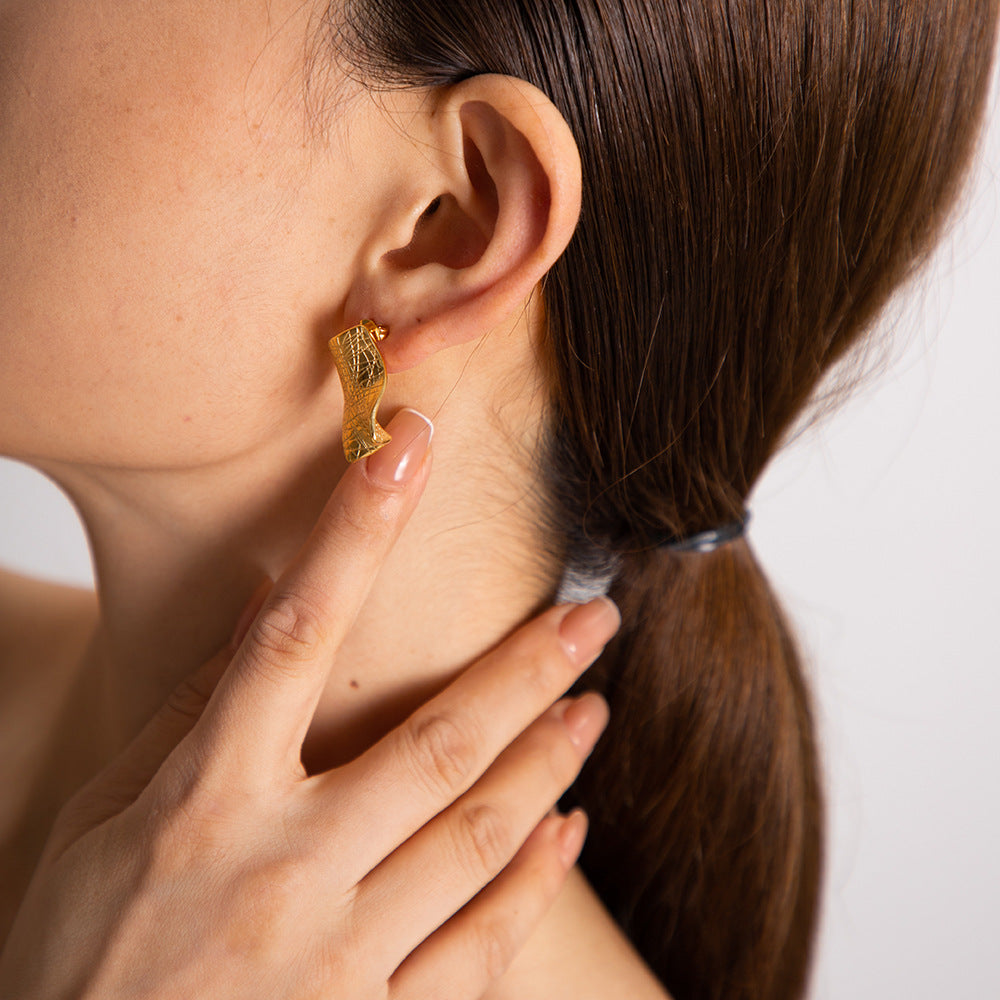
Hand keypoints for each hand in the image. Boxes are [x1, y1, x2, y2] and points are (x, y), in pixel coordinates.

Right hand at [0, 409, 619, 998]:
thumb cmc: (76, 961)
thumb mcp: (98, 828)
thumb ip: (182, 716)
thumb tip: (262, 606)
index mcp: (206, 802)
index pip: (294, 635)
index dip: (354, 530)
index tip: (406, 451)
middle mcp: (282, 869)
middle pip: (436, 741)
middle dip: (526, 668)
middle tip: (595, 617)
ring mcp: (335, 958)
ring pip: (477, 835)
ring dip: (548, 759)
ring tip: (592, 706)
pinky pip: (481, 947)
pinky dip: (534, 881)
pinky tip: (567, 828)